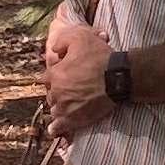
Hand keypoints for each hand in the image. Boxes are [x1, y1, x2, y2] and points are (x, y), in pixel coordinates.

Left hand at [44, 10, 115, 139]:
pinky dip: (56, 127)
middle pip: (51, 93)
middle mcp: (56, 92)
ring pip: (55, 109)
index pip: (46, 77)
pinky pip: (59, 127)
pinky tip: (56, 128)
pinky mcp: (75, 120)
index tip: (64, 74)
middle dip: (58, 91)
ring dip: (59, 106)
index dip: (56, 74)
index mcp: (55, 74)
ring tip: (68, 104)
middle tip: (70, 88)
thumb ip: (62, 41)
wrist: (118, 77)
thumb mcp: (79, 37)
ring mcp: (65, 108)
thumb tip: (53, 49)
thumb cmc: (100, 57)